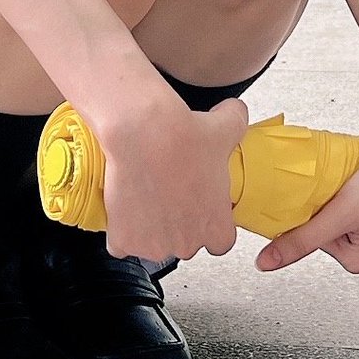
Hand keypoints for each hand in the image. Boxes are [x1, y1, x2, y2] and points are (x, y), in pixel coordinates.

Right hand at [99, 92, 245, 262]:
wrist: (145, 134)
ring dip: (148, 229)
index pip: (219, 242)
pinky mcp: (125, 241)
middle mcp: (187, 244)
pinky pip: (122, 244)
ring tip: (146, 197)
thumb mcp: (226, 126)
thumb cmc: (184, 137)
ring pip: (152, 245)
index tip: (197, 208)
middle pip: (183, 243)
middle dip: (176, 225)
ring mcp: (155, 246)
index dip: (206, 224)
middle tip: (168, 194)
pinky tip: (125, 207)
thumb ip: (237, 121)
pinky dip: (121, 230)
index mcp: (216, 227)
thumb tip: (235, 113)